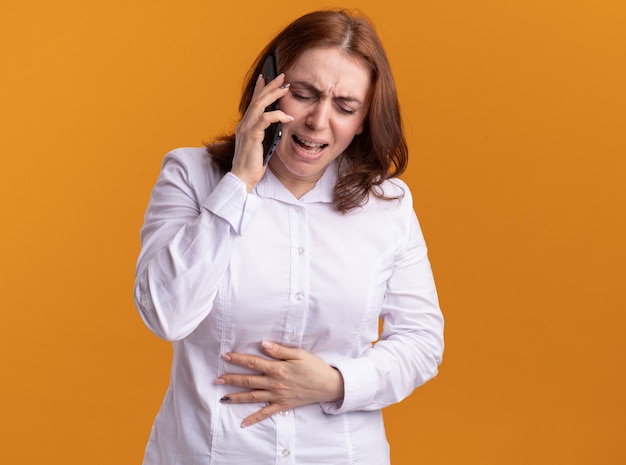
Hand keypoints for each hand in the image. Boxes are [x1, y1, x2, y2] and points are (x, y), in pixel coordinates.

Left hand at [216, 341, 344, 427]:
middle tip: (217, 378)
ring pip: (252, 396)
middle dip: (231, 379)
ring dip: (236, 397)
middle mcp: (274, 383)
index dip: (238, 359)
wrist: (328, 385)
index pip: (253, 362)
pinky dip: (254, 419)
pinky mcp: (282, 405)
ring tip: (222, 397)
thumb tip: (263, 343)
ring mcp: (277, 396)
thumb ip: (280, 350)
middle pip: (248, 380)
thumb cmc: (314, 367)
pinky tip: (243, 423)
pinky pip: (265, 413)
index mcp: (277, 368)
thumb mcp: (298, 354)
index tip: (225, 356)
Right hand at [231, 74, 292, 191]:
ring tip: (286, 88)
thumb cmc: (252, 164)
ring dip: (274, 94)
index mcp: (246, 125)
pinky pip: (265, 120)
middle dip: (270, 86)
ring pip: (260, 105)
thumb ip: (266, 133)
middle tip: (282, 76)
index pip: (253, 102)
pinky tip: (288, 117)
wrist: (243, 178)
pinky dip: (277, 115)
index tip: (267, 77)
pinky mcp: (252, 136)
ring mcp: (246, 129)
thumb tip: (277, 124)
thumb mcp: (262, 145)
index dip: (260, 88)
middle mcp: (244, 124)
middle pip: (257, 99)